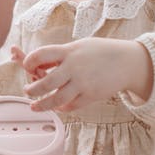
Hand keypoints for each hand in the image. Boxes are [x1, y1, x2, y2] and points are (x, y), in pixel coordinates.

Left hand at [15, 38, 153, 111]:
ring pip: (56, 99)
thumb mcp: (78, 47)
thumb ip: (59, 55)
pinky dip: (61, 108)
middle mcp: (74, 67)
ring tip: (34, 106)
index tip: (26, 65)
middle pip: (45, 82)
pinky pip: (71, 106)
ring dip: (42, 104)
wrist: (128, 62)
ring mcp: (83, 83)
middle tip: (27, 90)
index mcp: (68, 51)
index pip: (40, 55)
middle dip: (31, 89)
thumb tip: (37, 64)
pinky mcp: (91, 96)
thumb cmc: (100, 52)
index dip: (28, 61)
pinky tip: (57, 107)